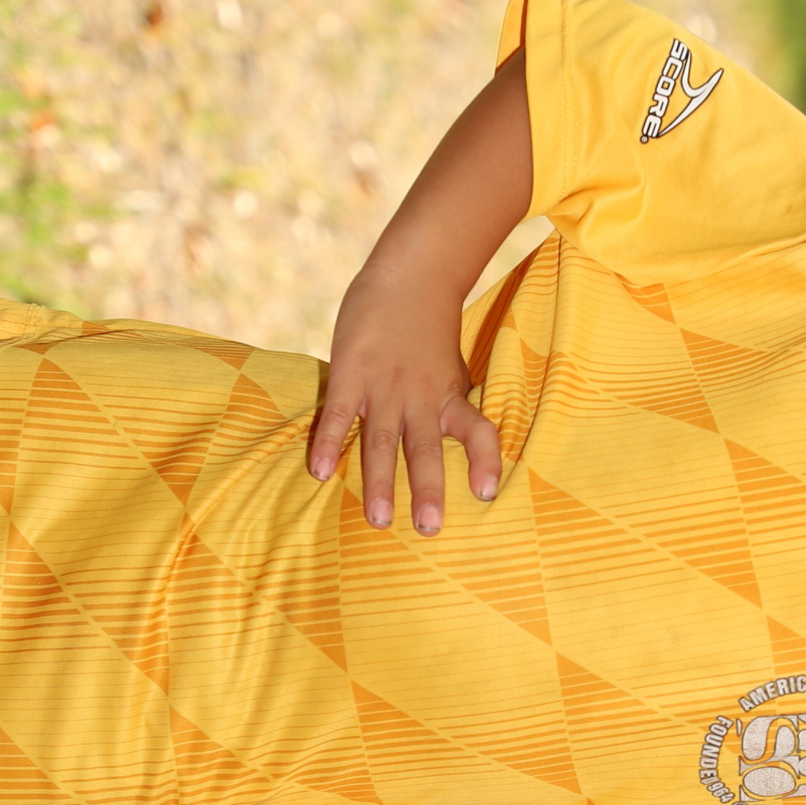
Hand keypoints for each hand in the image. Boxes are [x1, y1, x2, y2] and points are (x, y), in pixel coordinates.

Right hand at [306, 260, 500, 535]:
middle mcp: (420, 395)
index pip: (477, 431)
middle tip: (430, 528)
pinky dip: (329, 442)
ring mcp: (383, 385)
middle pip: (425, 447)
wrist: (409, 277)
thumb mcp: (452, 373)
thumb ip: (453, 411)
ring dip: (379, 481)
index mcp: (449, 396)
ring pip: (382, 439)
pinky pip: (339, 413)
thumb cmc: (431, 334)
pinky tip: (319, 473)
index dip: (483, 460)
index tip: (486, 493)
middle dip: (427, 488)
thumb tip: (469, 454)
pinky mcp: (350, 371)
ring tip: (379, 520)